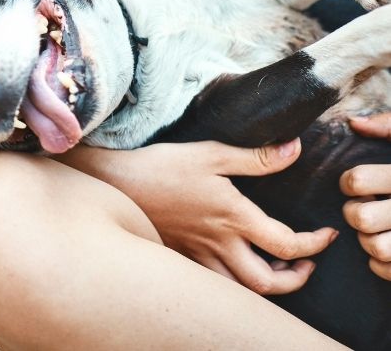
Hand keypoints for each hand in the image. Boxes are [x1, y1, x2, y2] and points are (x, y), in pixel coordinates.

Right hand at [60, 139, 337, 294]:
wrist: (114, 183)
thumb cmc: (160, 167)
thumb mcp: (210, 153)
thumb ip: (255, 157)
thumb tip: (294, 150)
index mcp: (233, 217)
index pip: (287, 244)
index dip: (314, 245)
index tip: (325, 236)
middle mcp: (218, 243)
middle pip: (267, 283)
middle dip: (293, 280)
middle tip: (300, 264)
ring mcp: (196, 254)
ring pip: (238, 289)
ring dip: (262, 284)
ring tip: (269, 266)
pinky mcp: (178, 255)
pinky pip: (210, 282)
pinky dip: (229, 281)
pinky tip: (227, 263)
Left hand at [344, 114, 390, 280]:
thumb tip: (354, 123)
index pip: (358, 181)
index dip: (350, 182)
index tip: (357, 183)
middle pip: (361, 217)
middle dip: (353, 212)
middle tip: (363, 206)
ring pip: (376, 248)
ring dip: (367, 240)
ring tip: (376, 229)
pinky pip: (389, 271)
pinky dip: (380, 265)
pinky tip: (387, 247)